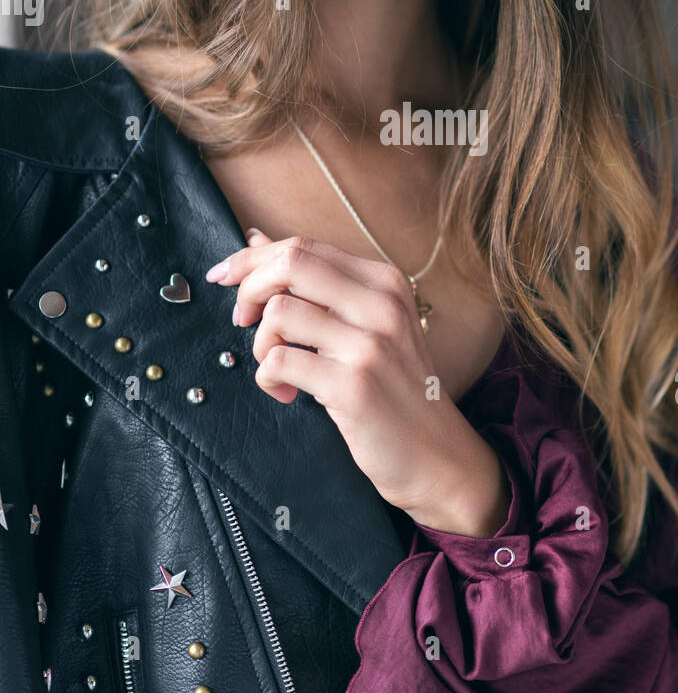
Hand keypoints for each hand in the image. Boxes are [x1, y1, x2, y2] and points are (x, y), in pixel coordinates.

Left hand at [204, 230, 509, 534]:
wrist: (437, 453)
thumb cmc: (395, 387)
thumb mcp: (366, 324)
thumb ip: (316, 283)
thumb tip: (257, 239)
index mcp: (385, 282)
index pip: (304, 247)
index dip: (253, 258)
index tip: (225, 276)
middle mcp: (382, 305)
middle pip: (290, 265)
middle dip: (249, 288)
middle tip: (243, 319)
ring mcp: (370, 344)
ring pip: (279, 313)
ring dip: (262, 344)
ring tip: (278, 366)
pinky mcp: (353, 385)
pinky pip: (280, 361)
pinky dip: (268, 378)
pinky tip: (286, 392)